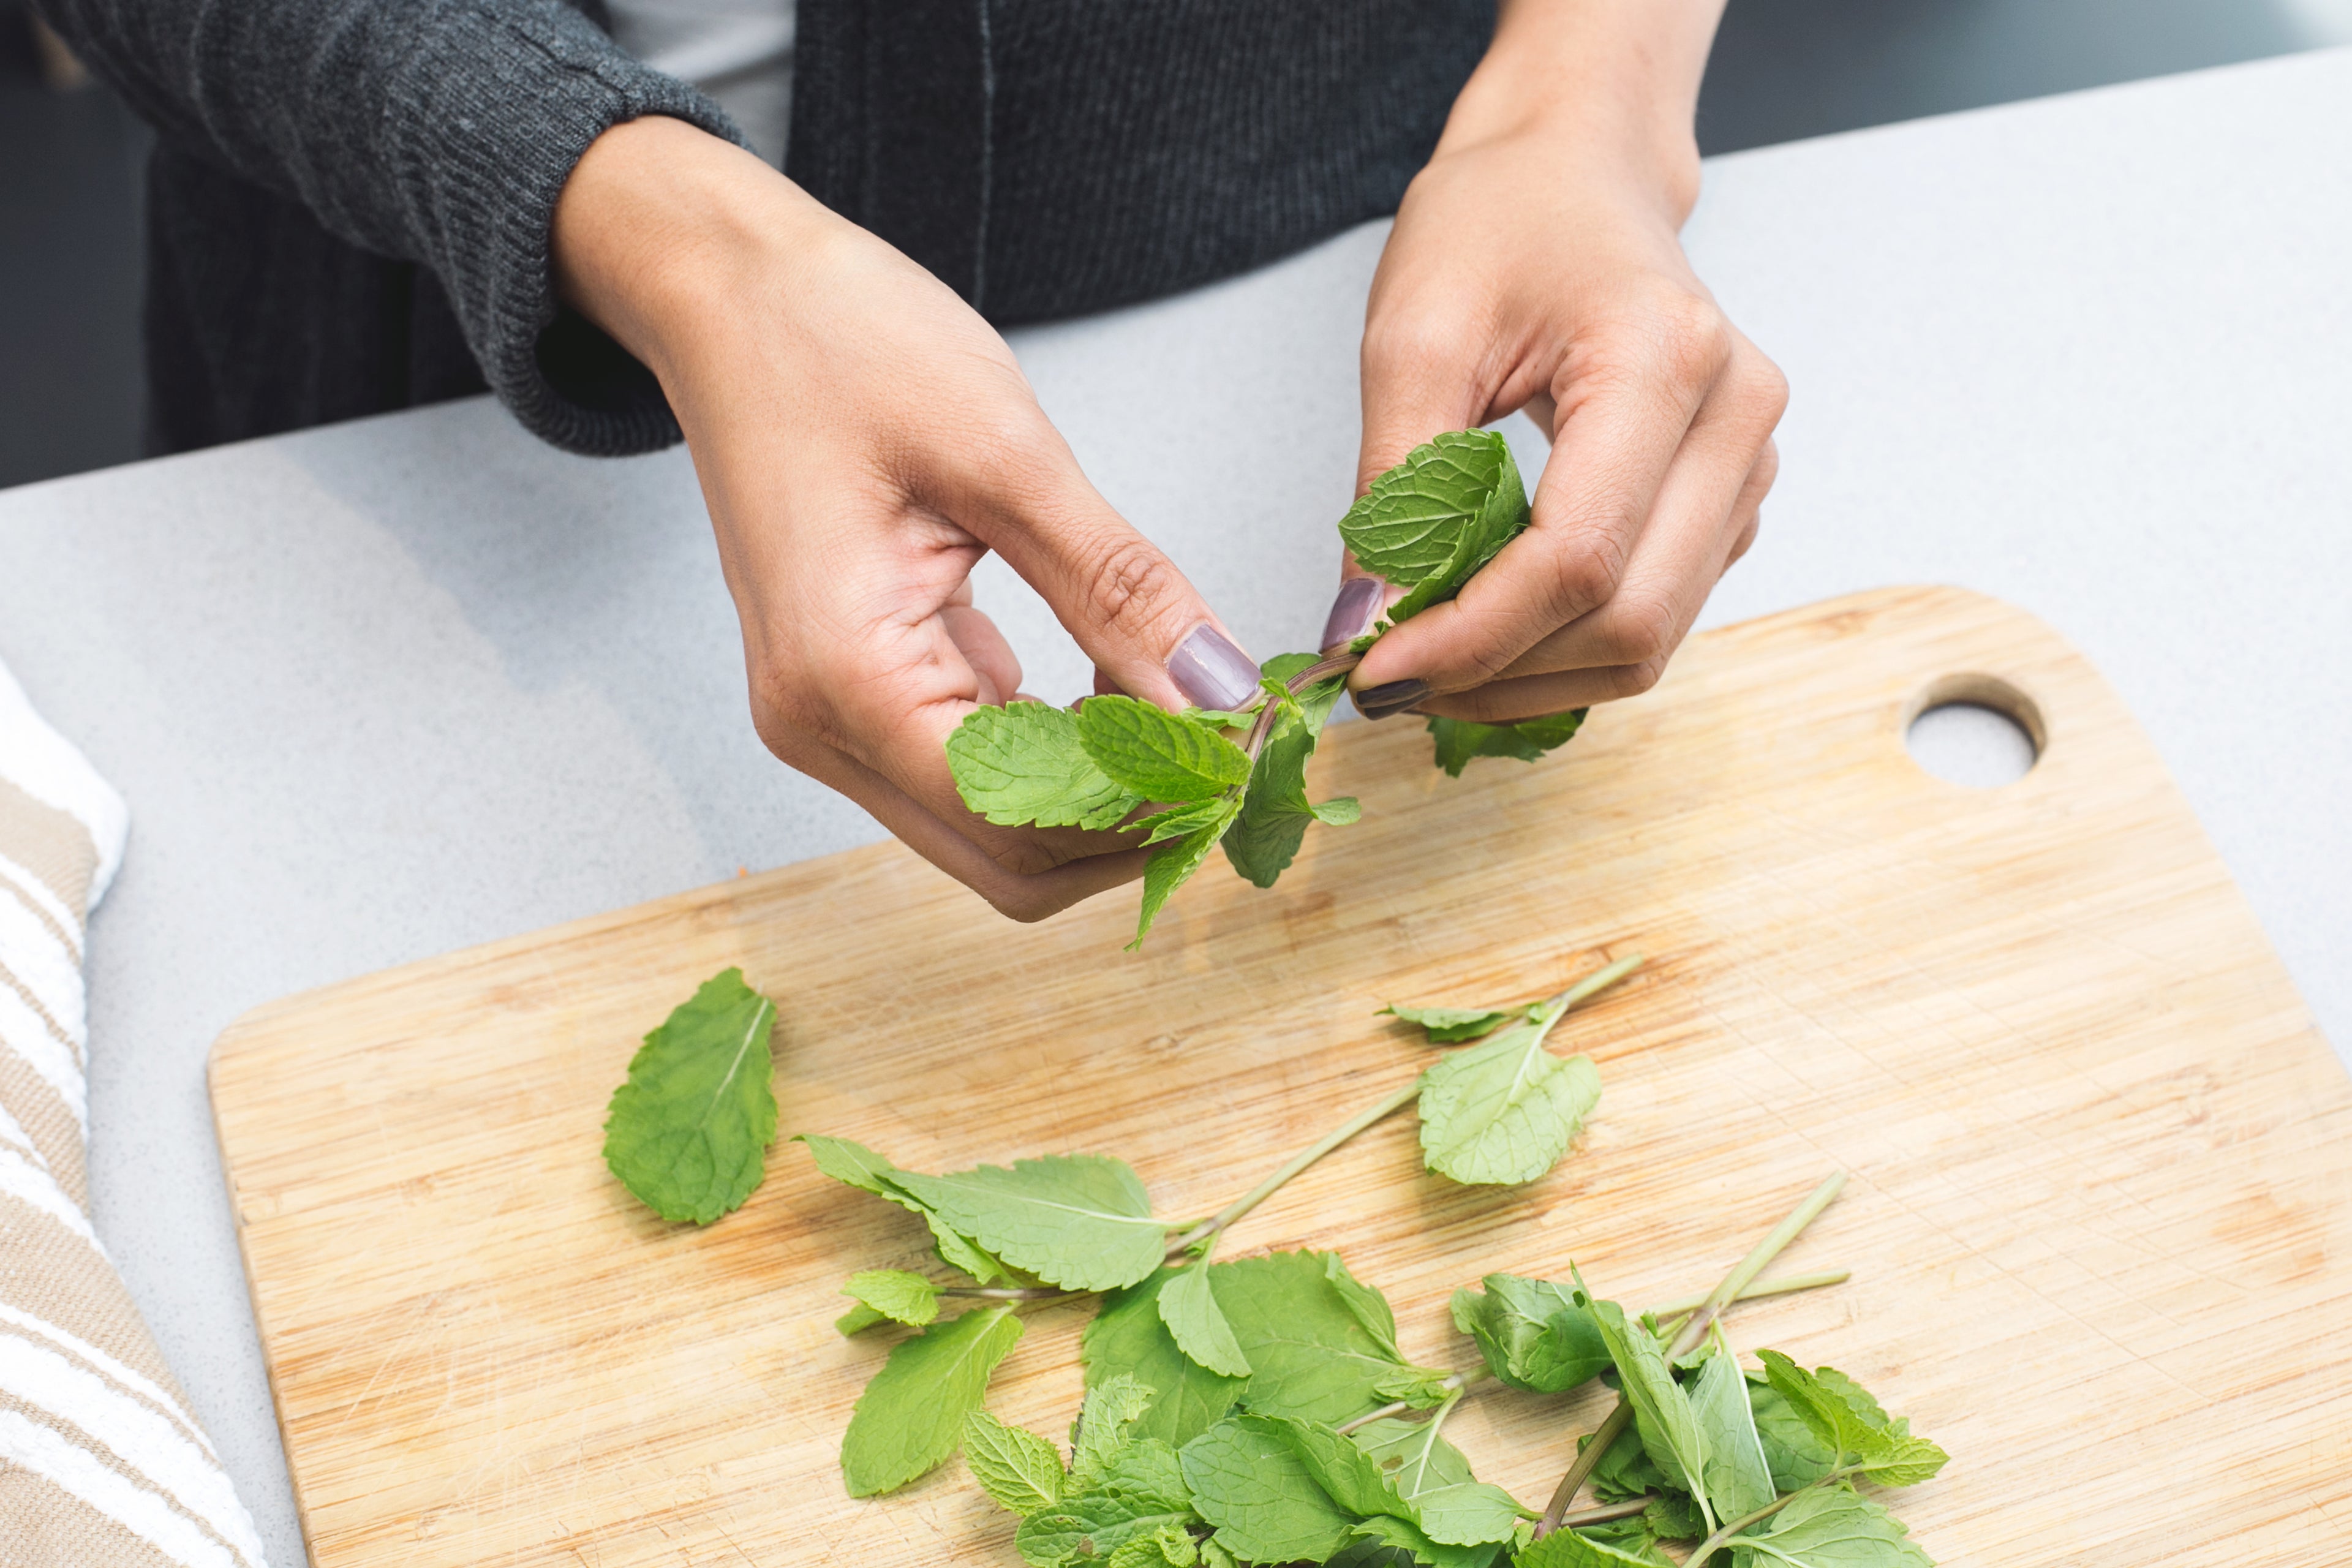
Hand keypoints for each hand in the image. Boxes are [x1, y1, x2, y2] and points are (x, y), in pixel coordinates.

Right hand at [552, 118, 1263, 916]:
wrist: (728, 290)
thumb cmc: (834, 341)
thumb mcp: (1005, 455)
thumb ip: (1120, 590)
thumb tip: (1220, 695)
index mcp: (845, 676)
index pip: (1024, 820)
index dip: (1149, 808)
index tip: (1248, 754)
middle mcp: (820, 726)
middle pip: (1010, 861)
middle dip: (1132, 823)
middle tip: (1236, 746)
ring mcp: (827, 717)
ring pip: (995, 827)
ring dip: (1101, 792)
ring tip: (1191, 710)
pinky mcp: (851, 689)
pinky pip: (972, 765)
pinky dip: (1058, 747)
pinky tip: (1116, 680)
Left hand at [1326, 0, 1785, 723]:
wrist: (1574, 172)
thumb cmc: (1503, 222)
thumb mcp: (1414, 334)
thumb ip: (1394, 488)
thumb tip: (1370, 625)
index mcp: (1667, 361)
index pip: (1577, 559)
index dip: (1471, 637)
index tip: (1375, 668)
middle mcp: (1734, 422)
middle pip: (1626, 622)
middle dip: (1497, 673)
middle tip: (1388, 679)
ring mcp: (1746, 469)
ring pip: (1647, 643)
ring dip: (1529, 678)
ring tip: (1427, 661)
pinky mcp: (1727, 505)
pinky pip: (1653, 620)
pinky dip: (1561, 651)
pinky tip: (1487, 628)